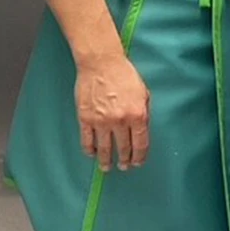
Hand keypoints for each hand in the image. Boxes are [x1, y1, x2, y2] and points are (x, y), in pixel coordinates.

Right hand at [74, 53, 149, 170]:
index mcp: (137, 115)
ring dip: (106, 160)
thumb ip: (143, 113)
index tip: (138, 162)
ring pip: (104, 148)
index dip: (140, 157)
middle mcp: (120, 121)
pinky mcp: (85, 118)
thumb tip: (142, 131)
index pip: (140, 144)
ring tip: (107, 167)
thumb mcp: (143, 93)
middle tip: (124, 166)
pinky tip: (92, 154)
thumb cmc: (124, 75)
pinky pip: (87, 140)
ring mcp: (101, 121)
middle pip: (123, 149)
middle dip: (125, 160)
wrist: (101, 63)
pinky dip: (89, 150)